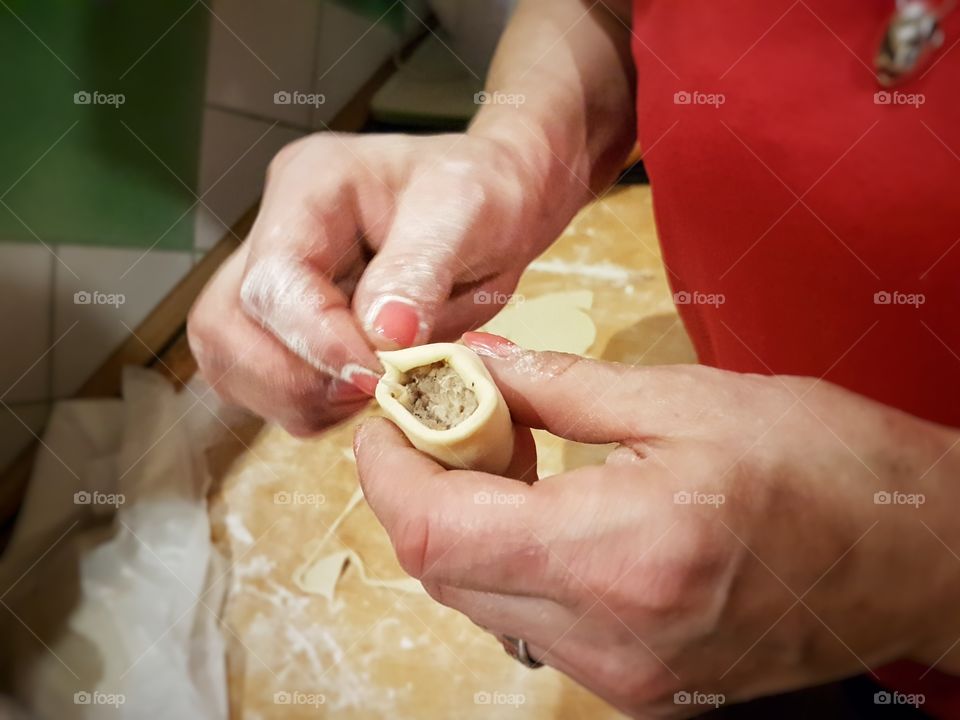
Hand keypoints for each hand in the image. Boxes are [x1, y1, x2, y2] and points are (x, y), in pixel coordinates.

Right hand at [188, 133, 580, 435]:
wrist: (495, 203)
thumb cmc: (483, 194)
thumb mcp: (465, 215)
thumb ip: (418, 271)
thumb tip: (382, 337)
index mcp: (311, 185)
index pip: (274, 278)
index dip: (317, 340)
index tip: (376, 375)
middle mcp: (275, 230)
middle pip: (228, 326)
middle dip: (296, 378)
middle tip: (373, 389)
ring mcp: (273, 279)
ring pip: (229, 361)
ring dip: (296, 398)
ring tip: (370, 390)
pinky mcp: (283, 323)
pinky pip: (261, 383)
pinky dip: (306, 406)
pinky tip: (357, 392)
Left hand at [354, 332, 959, 717]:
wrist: (916, 556)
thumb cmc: (823, 463)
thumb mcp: (682, 397)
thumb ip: (554, 384)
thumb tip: (471, 365)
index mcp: (622, 553)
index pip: (439, 532)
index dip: (390, 471)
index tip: (390, 416)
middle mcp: (612, 639)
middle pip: (445, 572)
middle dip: (418, 490)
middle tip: (444, 420)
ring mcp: (624, 678)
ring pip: (481, 600)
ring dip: (463, 525)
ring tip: (501, 454)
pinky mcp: (638, 687)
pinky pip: (531, 621)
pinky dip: (510, 560)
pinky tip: (545, 506)